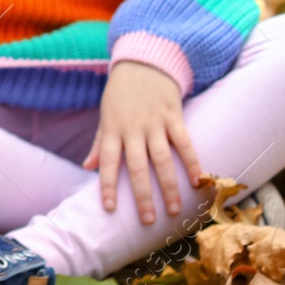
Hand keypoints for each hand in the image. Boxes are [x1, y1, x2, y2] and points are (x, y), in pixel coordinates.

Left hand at [81, 60, 202, 223]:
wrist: (144, 64)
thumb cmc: (121, 96)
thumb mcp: (105, 117)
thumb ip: (98, 144)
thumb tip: (87, 168)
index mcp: (113, 130)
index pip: (106, 162)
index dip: (107, 185)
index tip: (109, 208)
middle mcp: (132, 129)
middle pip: (136, 166)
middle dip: (142, 195)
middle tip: (147, 220)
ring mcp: (154, 123)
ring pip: (162, 159)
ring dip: (169, 185)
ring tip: (175, 210)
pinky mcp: (174, 116)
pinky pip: (184, 142)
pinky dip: (191, 161)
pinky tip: (197, 180)